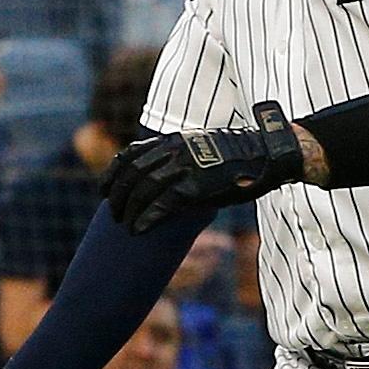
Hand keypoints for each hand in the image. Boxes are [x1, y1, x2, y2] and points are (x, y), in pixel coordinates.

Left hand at [102, 102, 304, 232]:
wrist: (266, 154)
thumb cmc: (237, 156)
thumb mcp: (201, 147)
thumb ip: (179, 157)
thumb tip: (162, 175)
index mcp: (172, 140)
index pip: (130, 155)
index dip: (111, 174)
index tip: (103, 189)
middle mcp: (174, 150)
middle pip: (132, 173)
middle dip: (116, 194)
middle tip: (113, 212)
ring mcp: (184, 167)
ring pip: (143, 189)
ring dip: (129, 209)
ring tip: (124, 224)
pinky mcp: (196, 186)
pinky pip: (162, 204)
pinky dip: (147, 217)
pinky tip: (139, 229)